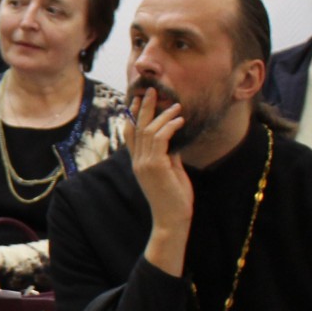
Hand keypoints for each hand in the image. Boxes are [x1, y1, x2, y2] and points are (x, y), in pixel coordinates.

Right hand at [126, 90, 193, 272]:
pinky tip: (180, 120)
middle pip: (137, 127)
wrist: (172, 219)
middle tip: (152, 90)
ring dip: (163, 115)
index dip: (134, 115)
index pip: (131, 134)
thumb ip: (169, 156)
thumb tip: (174, 140)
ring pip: (149, 131)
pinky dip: (170, 127)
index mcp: (139, 163)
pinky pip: (160, 139)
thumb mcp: (171, 172)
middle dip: (145, 107)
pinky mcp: (155, 166)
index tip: (139, 100)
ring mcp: (145, 164)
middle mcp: (138, 161)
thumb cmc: (174, 199)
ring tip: (176, 105)